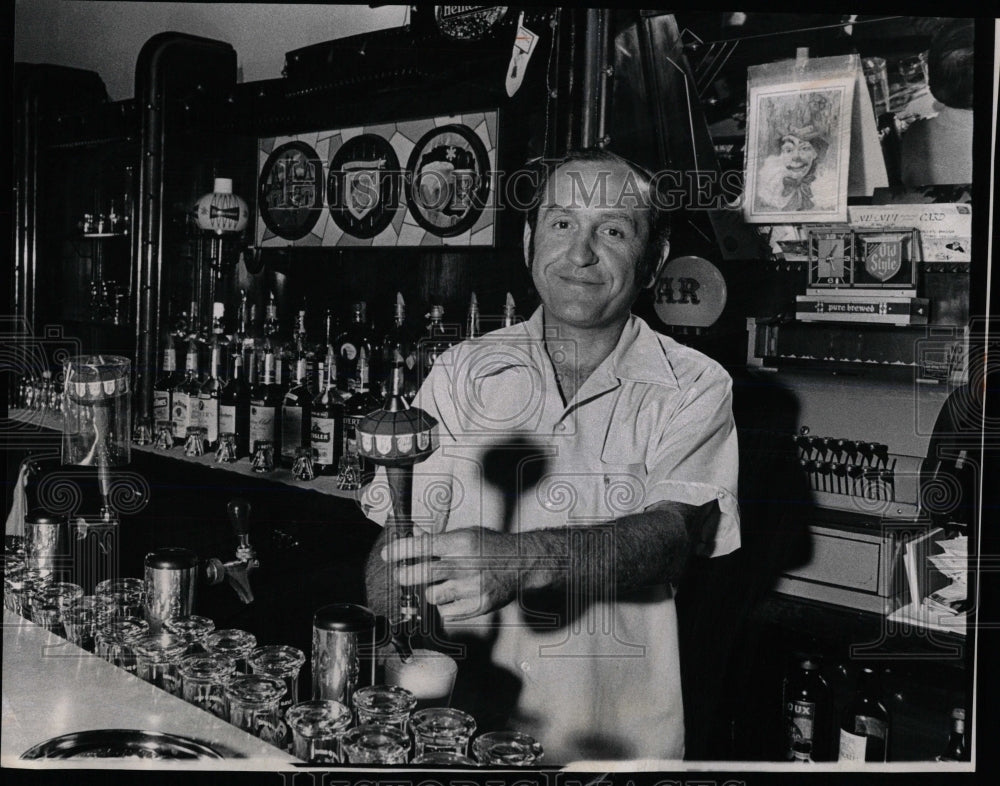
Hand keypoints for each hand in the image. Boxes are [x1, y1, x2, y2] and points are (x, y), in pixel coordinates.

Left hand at [381, 528, 522, 620]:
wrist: (522, 564)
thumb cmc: (491, 547)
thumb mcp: (467, 534)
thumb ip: (440, 539)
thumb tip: (414, 537)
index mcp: (463, 543)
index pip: (424, 546)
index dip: (401, 550)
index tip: (388, 554)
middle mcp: (467, 566)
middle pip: (424, 573)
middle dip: (405, 575)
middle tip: (401, 575)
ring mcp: (473, 588)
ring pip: (432, 596)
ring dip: (430, 591)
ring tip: (440, 584)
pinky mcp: (479, 606)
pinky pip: (447, 613)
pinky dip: (444, 606)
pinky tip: (453, 596)